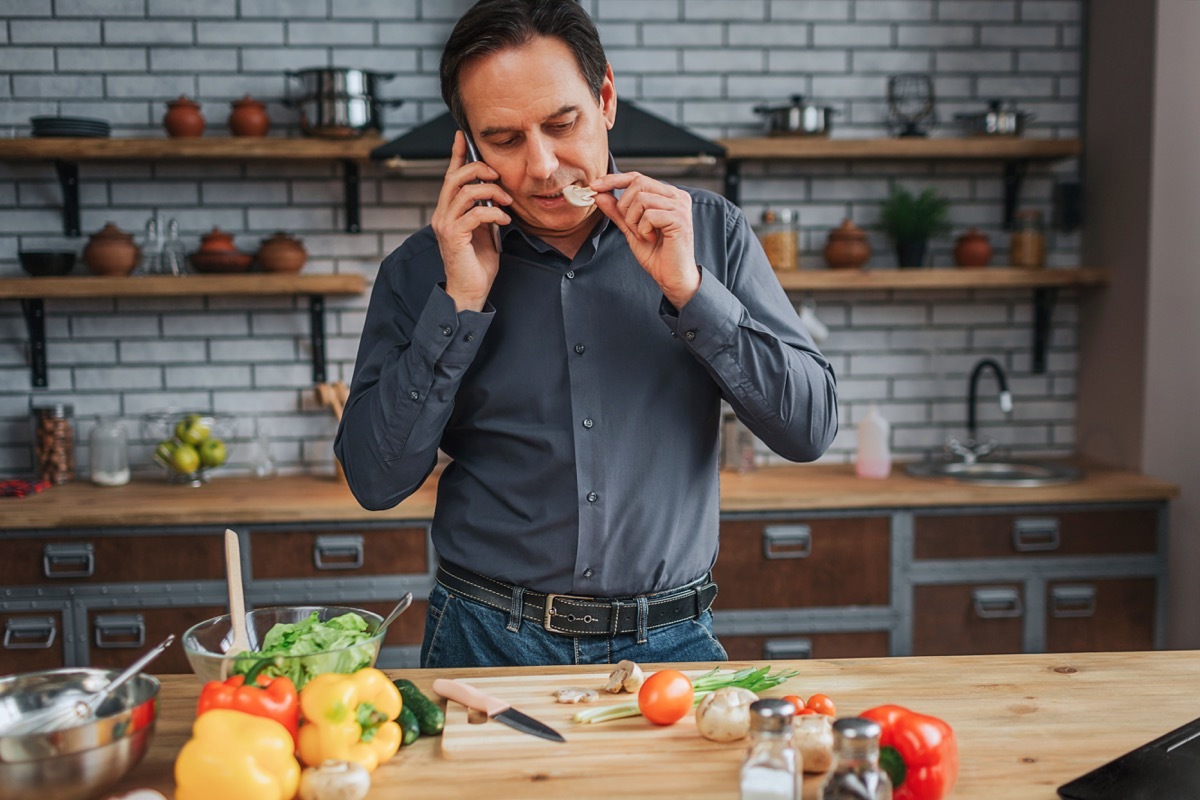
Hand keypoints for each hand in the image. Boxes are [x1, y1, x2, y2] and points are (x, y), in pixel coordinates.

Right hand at [430, 131, 512, 311]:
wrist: (470, 291)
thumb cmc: (478, 263)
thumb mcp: (484, 231)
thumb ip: (484, 211)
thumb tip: (496, 193)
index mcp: (448, 210)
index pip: (450, 176)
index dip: (456, 154)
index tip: (462, 136)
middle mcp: (442, 214)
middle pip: (455, 177)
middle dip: (479, 170)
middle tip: (499, 176)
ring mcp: (445, 225)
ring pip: (465, 192)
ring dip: (492, 192)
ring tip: (507, 202)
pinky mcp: (453, 236)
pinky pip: (475, 213)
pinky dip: (494, 213)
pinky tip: (505, 221)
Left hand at [589, 172, 699, 307]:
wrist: (671, 277)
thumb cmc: (656, 254)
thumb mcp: (631, 228)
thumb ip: (617, 211)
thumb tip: (600, 194)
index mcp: (668, 194)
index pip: (637, 177)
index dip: (614, 180)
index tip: (595, 186)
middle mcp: (677, 196)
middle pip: (638, 183)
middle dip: (625, 206)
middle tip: (632, 227)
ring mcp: (680, 206)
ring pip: (641, 199)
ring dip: (634, 221)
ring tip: (644, 235)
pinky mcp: (680, 219)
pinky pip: (649, 215)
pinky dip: (643, 229)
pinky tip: (651, 239)